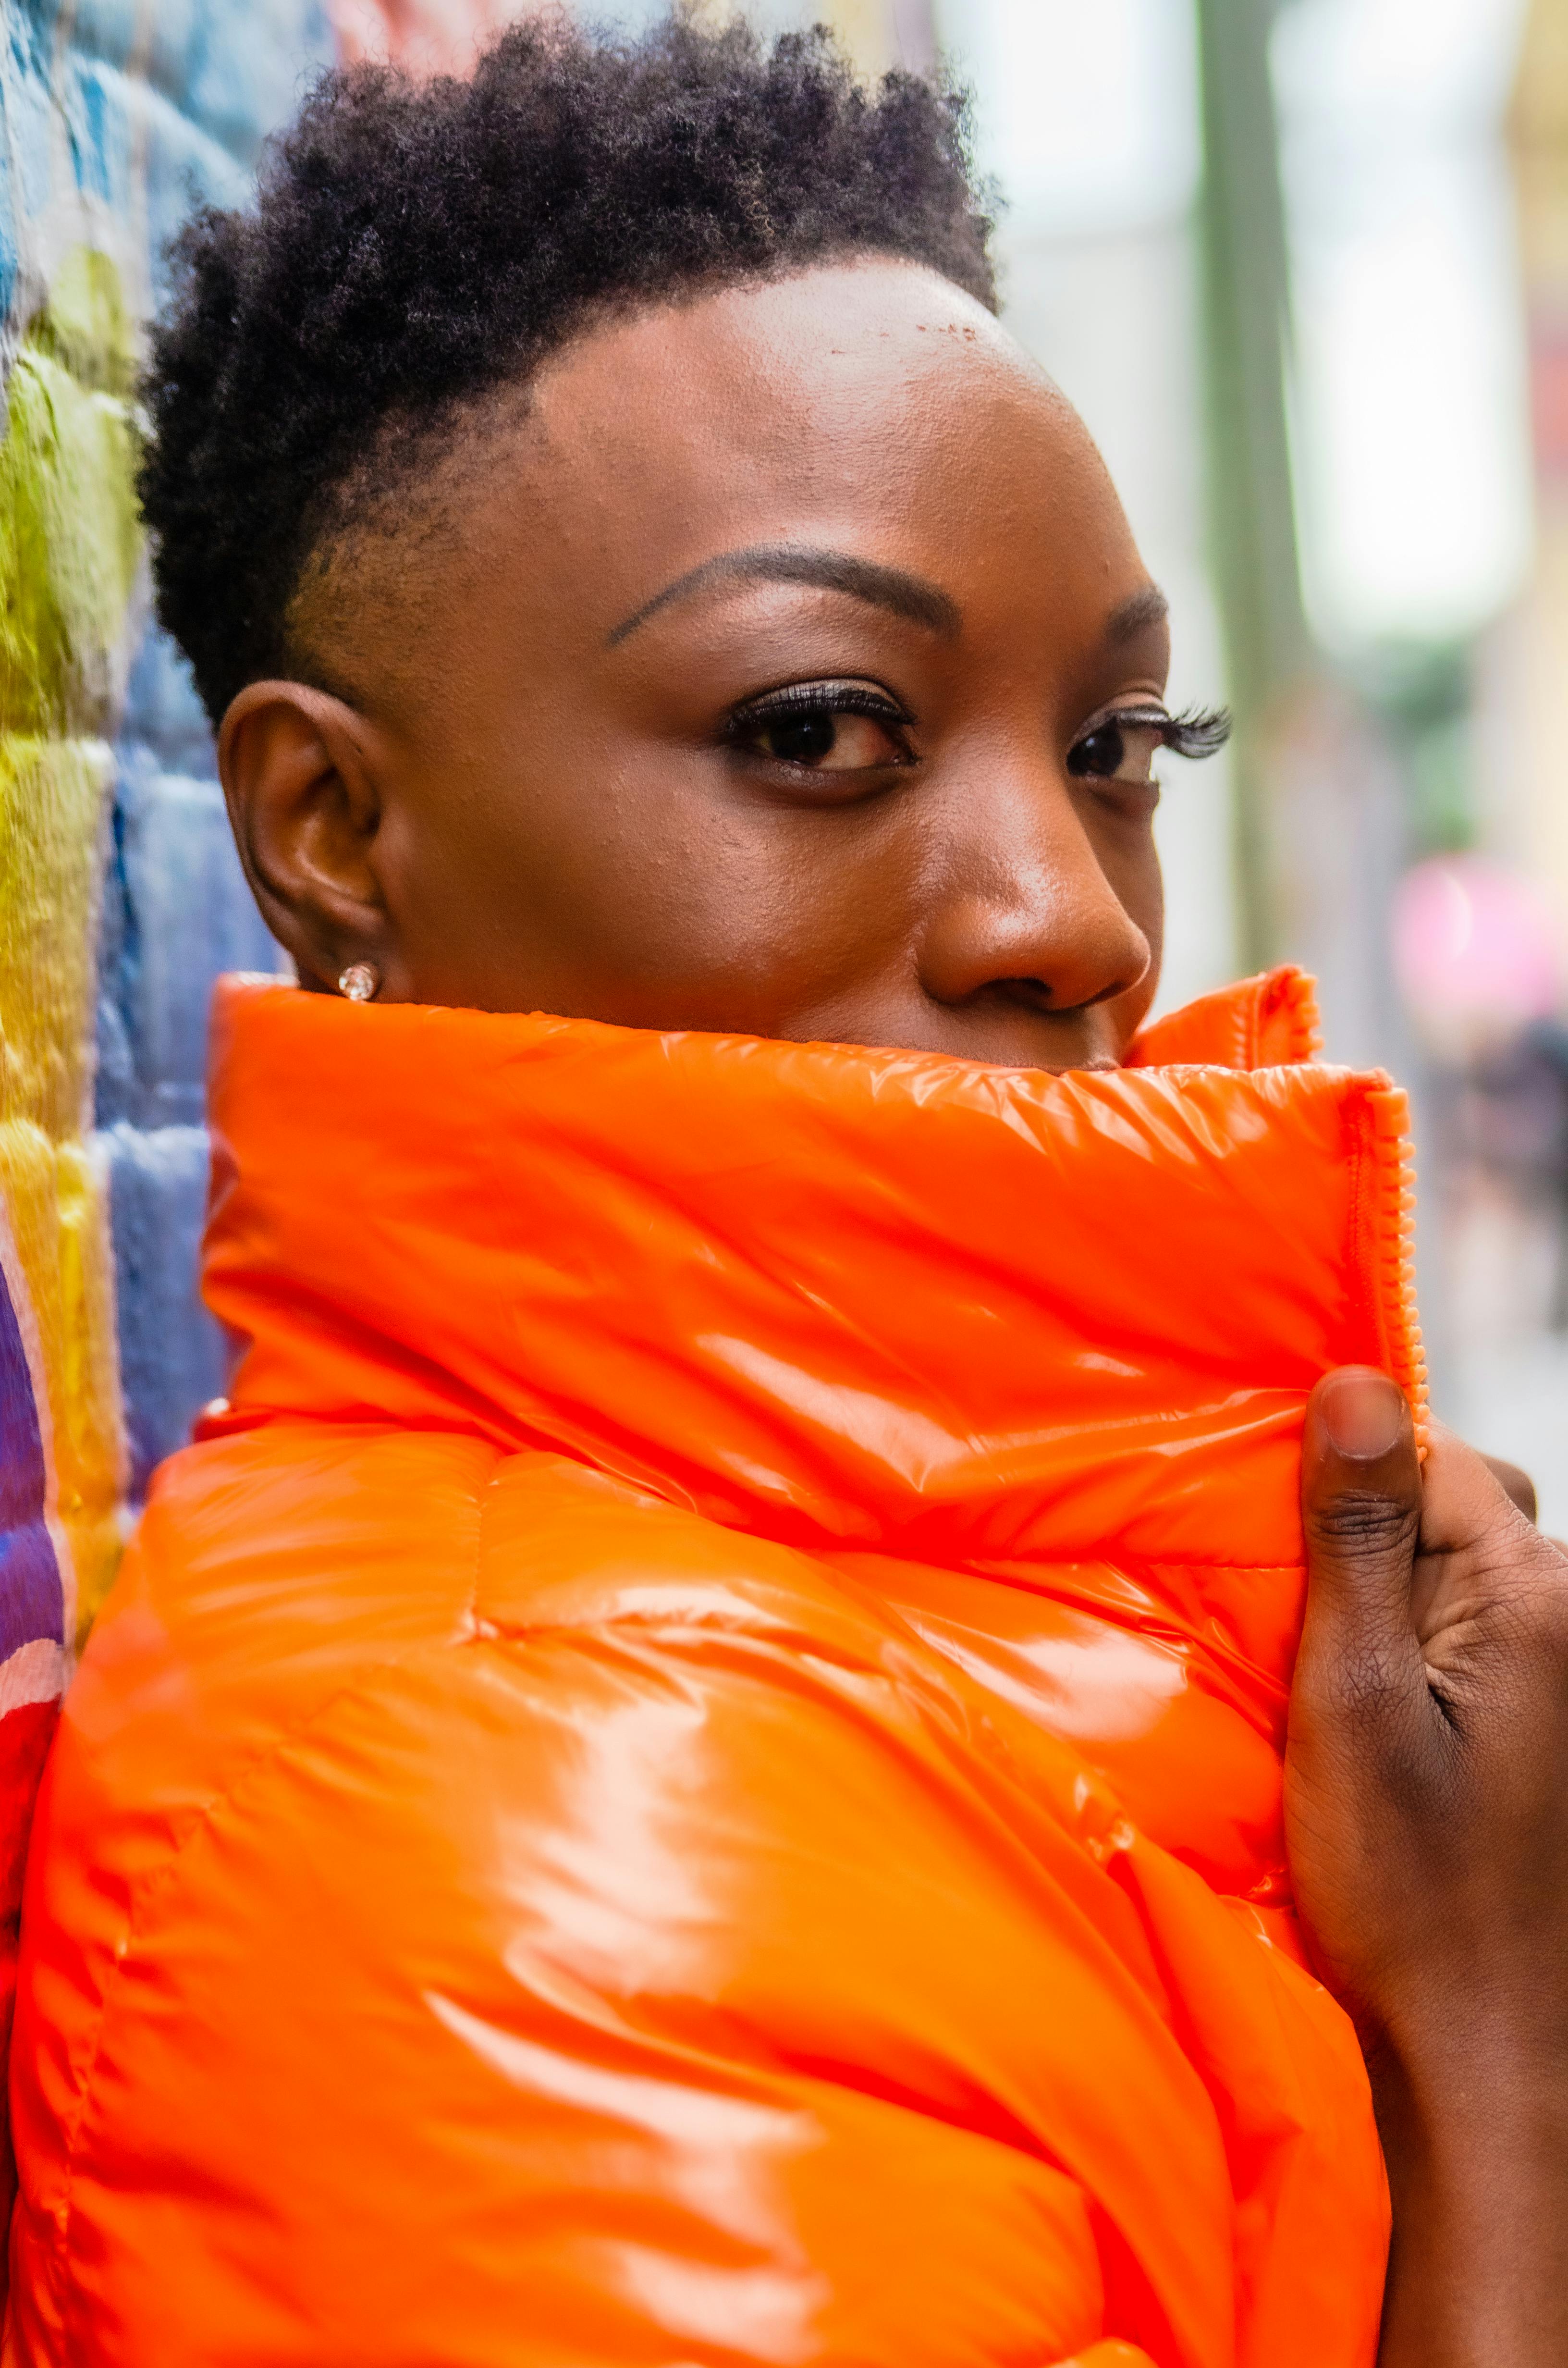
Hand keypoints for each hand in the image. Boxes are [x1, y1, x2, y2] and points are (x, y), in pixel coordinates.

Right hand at [1286, 1368, 1567, 2367]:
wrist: (1488, 2052)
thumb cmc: (1411, 1894)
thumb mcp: (1352, 1701)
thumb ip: (1359, 1537)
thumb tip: (1355, 1380)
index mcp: (1534, 1594)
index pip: (1429, 1456)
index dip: (1339, 1486)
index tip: (1269, 1551)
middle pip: (1457, 1504)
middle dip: (1369, 1536)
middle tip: (1295, 1626)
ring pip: (1464, 1570)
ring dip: (1393, 1596)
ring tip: (1327, 1675)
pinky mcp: (1552, 1724)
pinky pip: (1477, 1633)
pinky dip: (1420, 1649)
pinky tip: (1374, 1713)